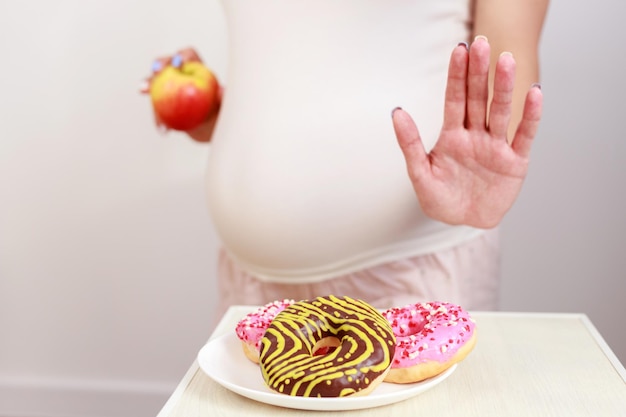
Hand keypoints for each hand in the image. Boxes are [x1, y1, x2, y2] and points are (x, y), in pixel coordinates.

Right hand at [140, 47, 222, 141]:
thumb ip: (225, 97)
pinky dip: (159, 118)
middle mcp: (180, 74)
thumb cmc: (221, 110)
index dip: (180, 56)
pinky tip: (162, 129)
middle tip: (155, 73)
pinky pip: (157, 107)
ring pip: (156, 84)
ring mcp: (169, 87)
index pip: (188, 55)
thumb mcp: (226, 104)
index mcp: (197, 68)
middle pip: (166, 64)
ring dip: (149, 88)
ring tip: (145, 94)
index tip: (177, 65)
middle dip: (158, 67)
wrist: (212, 125)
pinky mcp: (163, 102)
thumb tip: (223, 92)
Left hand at [392, 36, 542, 228]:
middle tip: (482, 43)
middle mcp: (476, 135)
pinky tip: (534, 93)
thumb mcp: (419, 173)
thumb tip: (396, 111)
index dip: (457, 76)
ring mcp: (496, 146)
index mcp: (453, 136)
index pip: (455, 100)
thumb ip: (409, 143)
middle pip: (478, 99)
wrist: (464, 222)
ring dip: (503, 87)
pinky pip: (524, 135)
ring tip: (505, 60)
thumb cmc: (440, 198)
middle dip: (479, 72)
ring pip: (500, 112)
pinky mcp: (515, 162)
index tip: (459, 50)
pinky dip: (530, 116)